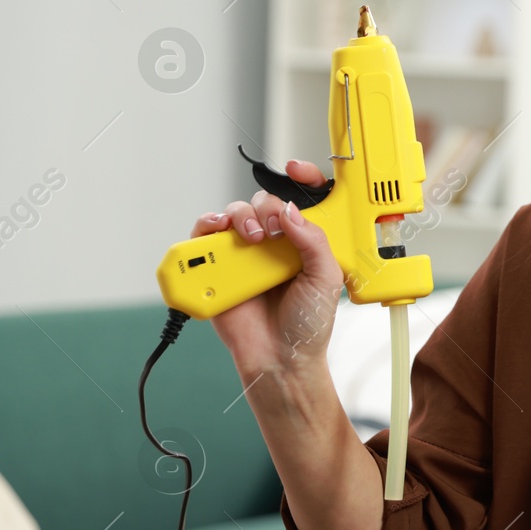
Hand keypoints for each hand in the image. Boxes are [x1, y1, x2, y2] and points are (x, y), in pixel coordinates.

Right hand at [188, 159, 343, 373]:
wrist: (280, 359)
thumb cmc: (307, 324)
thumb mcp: (326, 278)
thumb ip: (314, 240)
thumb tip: (290, 211)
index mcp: (303, 243)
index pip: (301, 201)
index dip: (301, 179)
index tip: (297, 171)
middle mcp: (273, 244)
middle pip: (262, 203)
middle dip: (265, 206)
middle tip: (272, 227)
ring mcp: (244, 255)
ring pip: (232, 215)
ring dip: (238, 215)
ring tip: (251, 236)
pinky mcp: (218, 268)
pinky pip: (203, 239)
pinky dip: (205, 228)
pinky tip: (216, 232)